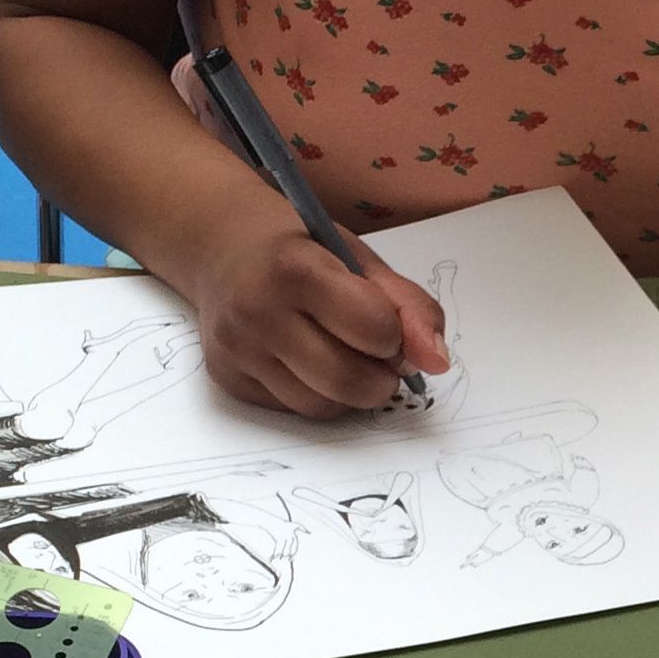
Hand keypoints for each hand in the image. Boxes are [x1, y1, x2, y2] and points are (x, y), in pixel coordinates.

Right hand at [175, 207, 449, 417]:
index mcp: (293, 268)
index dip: (393, 333)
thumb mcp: (358, 258)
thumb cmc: (300, 249)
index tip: (386, 322)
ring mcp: (237, 351)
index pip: (372, 327)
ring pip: (322, 406)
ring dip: (351, 392)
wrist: (221, 247)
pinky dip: (317, 394)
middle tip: (379, 355)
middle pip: (347, 380)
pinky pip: (294, 410)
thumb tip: (437, 362)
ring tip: (344, 355)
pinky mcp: (228, 379)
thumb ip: (408, 306)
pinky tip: (308, 361)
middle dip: (381, 377)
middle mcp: (256, 312)